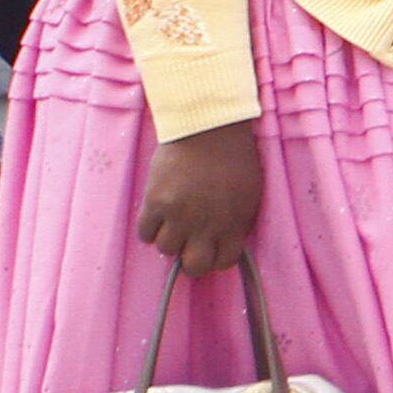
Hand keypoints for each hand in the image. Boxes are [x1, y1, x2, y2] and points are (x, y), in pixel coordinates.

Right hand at [137, 119, 263, 276]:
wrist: (207, 126)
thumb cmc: (233, 155)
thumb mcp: (248, 192)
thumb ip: (238, 220)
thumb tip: (227, 241)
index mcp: (234, 223)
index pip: (224, 262)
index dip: (215, 258)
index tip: (209, 249)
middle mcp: (207, 225)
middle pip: (194, 267)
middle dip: (189, 260)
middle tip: (186, 244)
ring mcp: (180, 215)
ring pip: (166, 249)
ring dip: (168, 238)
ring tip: (171, 220)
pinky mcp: (156, 202)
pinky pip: (144, 233)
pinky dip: (148, 228)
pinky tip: (156, 214)